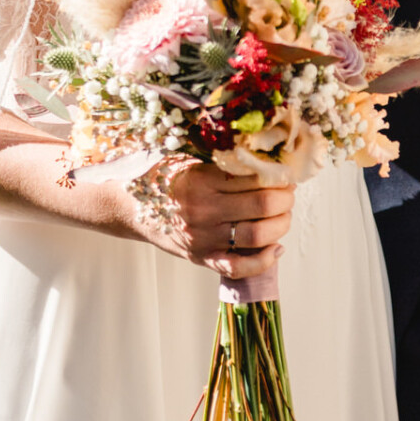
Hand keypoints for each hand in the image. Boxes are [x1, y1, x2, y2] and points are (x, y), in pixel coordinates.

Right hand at [127, 160, 293, 281]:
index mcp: (202, 180)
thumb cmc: (163, 178)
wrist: (130, 207)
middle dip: (285, 199)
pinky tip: (277, 247)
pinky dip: (264, 260)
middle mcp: (204, 210)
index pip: (255, 178)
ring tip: (284, 215)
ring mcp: (204, 238)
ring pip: (257, 235)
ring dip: (281, 225)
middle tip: (289, 193)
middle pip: (262, 205)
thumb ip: (222, 158)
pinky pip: (240, 267)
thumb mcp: (189, 159)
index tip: (285, 174)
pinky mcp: (202, 258)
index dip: (278, 176)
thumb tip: (263, 153)